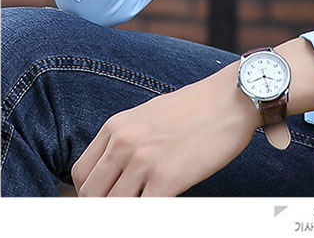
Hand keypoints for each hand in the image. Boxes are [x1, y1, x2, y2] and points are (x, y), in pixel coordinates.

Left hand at [71, 63, 260, 196]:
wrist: (232, 98)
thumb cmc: (196, 108)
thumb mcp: (149, 115)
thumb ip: (126, 140)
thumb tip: (114, 172)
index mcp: (117, 127)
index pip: (81, 174)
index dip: (89, 194)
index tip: (107, 199)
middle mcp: (124, 142)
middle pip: (90, 195)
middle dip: (104, 207)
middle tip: (128, 203)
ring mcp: (144, 161)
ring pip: (112, 207)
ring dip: (127, 210)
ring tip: (148, 201)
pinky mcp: (167, 178)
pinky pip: (143, 212)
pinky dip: (149, 215)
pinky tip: (164, 204)